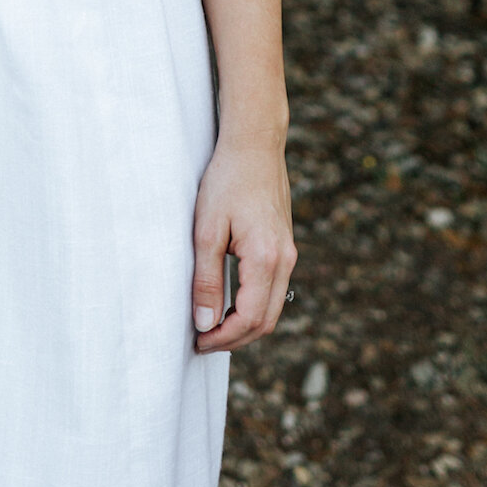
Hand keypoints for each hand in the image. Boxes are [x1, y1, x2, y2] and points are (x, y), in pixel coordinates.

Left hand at [190, 134, 295, 351]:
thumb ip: (207, 279)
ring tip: (212, 325)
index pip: (249, 319)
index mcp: (266, 258)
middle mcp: (285, 260)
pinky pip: (274, 289)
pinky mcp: (285, 246)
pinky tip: (229, 301)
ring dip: (244, 324)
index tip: (198, 341)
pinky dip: (253, 305)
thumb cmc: (226, 181)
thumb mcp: (207, 230)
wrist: (254, 145)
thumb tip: (205, 324)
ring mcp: (289, 253)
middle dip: (234, 338)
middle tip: (202, 340)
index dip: (223, 338)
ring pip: (272, 308)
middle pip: (265, 321)